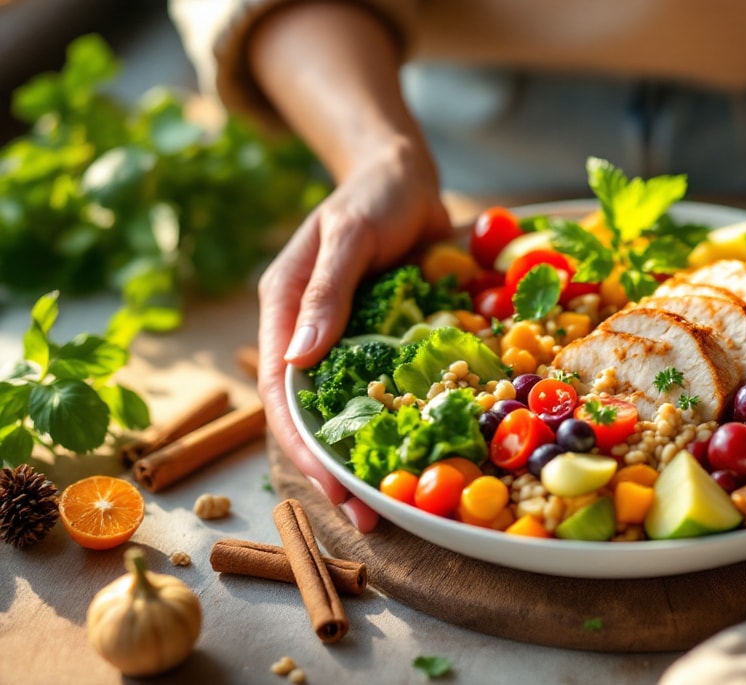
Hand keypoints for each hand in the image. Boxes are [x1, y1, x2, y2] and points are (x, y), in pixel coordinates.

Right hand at [257, 139, 451, 531]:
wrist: (407, 177)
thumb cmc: (371, 196)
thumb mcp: (346, 234)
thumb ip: (325, 292)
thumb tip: (298, 359)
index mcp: (284, 312)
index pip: (282, 392)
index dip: (303, 445)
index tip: (332, 486)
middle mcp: (311, 336)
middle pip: (313, 416)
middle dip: (336, 470)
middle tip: (370, 517)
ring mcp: (350, 344)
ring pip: (352, 413)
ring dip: (370, 458)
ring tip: (398, 503)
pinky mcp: (387, 344)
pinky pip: (391, 392)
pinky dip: (403, 424)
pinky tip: (428, 454)